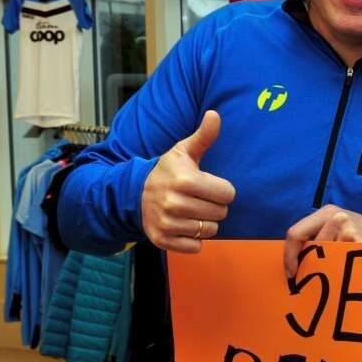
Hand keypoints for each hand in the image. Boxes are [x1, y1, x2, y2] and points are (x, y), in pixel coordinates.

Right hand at [141, 110, 235, 253]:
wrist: (134, 193)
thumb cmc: (167, 171)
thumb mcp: (183, 151)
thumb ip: (203, 136)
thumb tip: (215, 114)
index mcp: (185, 181)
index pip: (227, 194)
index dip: (222, 190)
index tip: (209, 186)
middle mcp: (174, 203)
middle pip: (220, 213)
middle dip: (215, 206)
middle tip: (200, 199)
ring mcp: (167, 224)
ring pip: (210, 231)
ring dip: (205, 223)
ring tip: (191, 211)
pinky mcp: (162, 240)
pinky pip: (195, 247)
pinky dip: (194, 239)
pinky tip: (184, 225)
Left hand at [283, 204, 361, 278]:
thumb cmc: (350, 232)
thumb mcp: (331, 226)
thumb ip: (313, 236)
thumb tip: (290, 261)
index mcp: (325, 212)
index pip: (296, 233)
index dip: (289, 255)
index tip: (291, 272)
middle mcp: (337, 217)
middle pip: (312, 247)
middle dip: (309, 264)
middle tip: (310, 276)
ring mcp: (350, 230)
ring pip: (326, 257)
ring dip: (327, 267)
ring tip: (334, 269)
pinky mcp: (361, 244)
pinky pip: (342, 262)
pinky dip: (341, 270)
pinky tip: (346, 270)